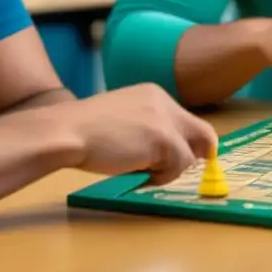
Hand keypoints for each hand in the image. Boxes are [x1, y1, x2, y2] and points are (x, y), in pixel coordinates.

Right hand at [60, 83, 217, 182]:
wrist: (67, 131)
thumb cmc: (84, 131)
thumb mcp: (123, 120)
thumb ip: (148, 128)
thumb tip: (171, 152)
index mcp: (153, 94)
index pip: (186, 120)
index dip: (188, 142)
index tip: (184, 159)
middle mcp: (165, 102)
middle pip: (203, 133)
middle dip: (194, 157)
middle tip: (175, 172)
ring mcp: (166, 120)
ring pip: (189, 156)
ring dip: (168, 171)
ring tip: (139, 171)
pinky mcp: (164, 139)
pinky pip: (178, 166)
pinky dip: (161, 177)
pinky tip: (137, 173)